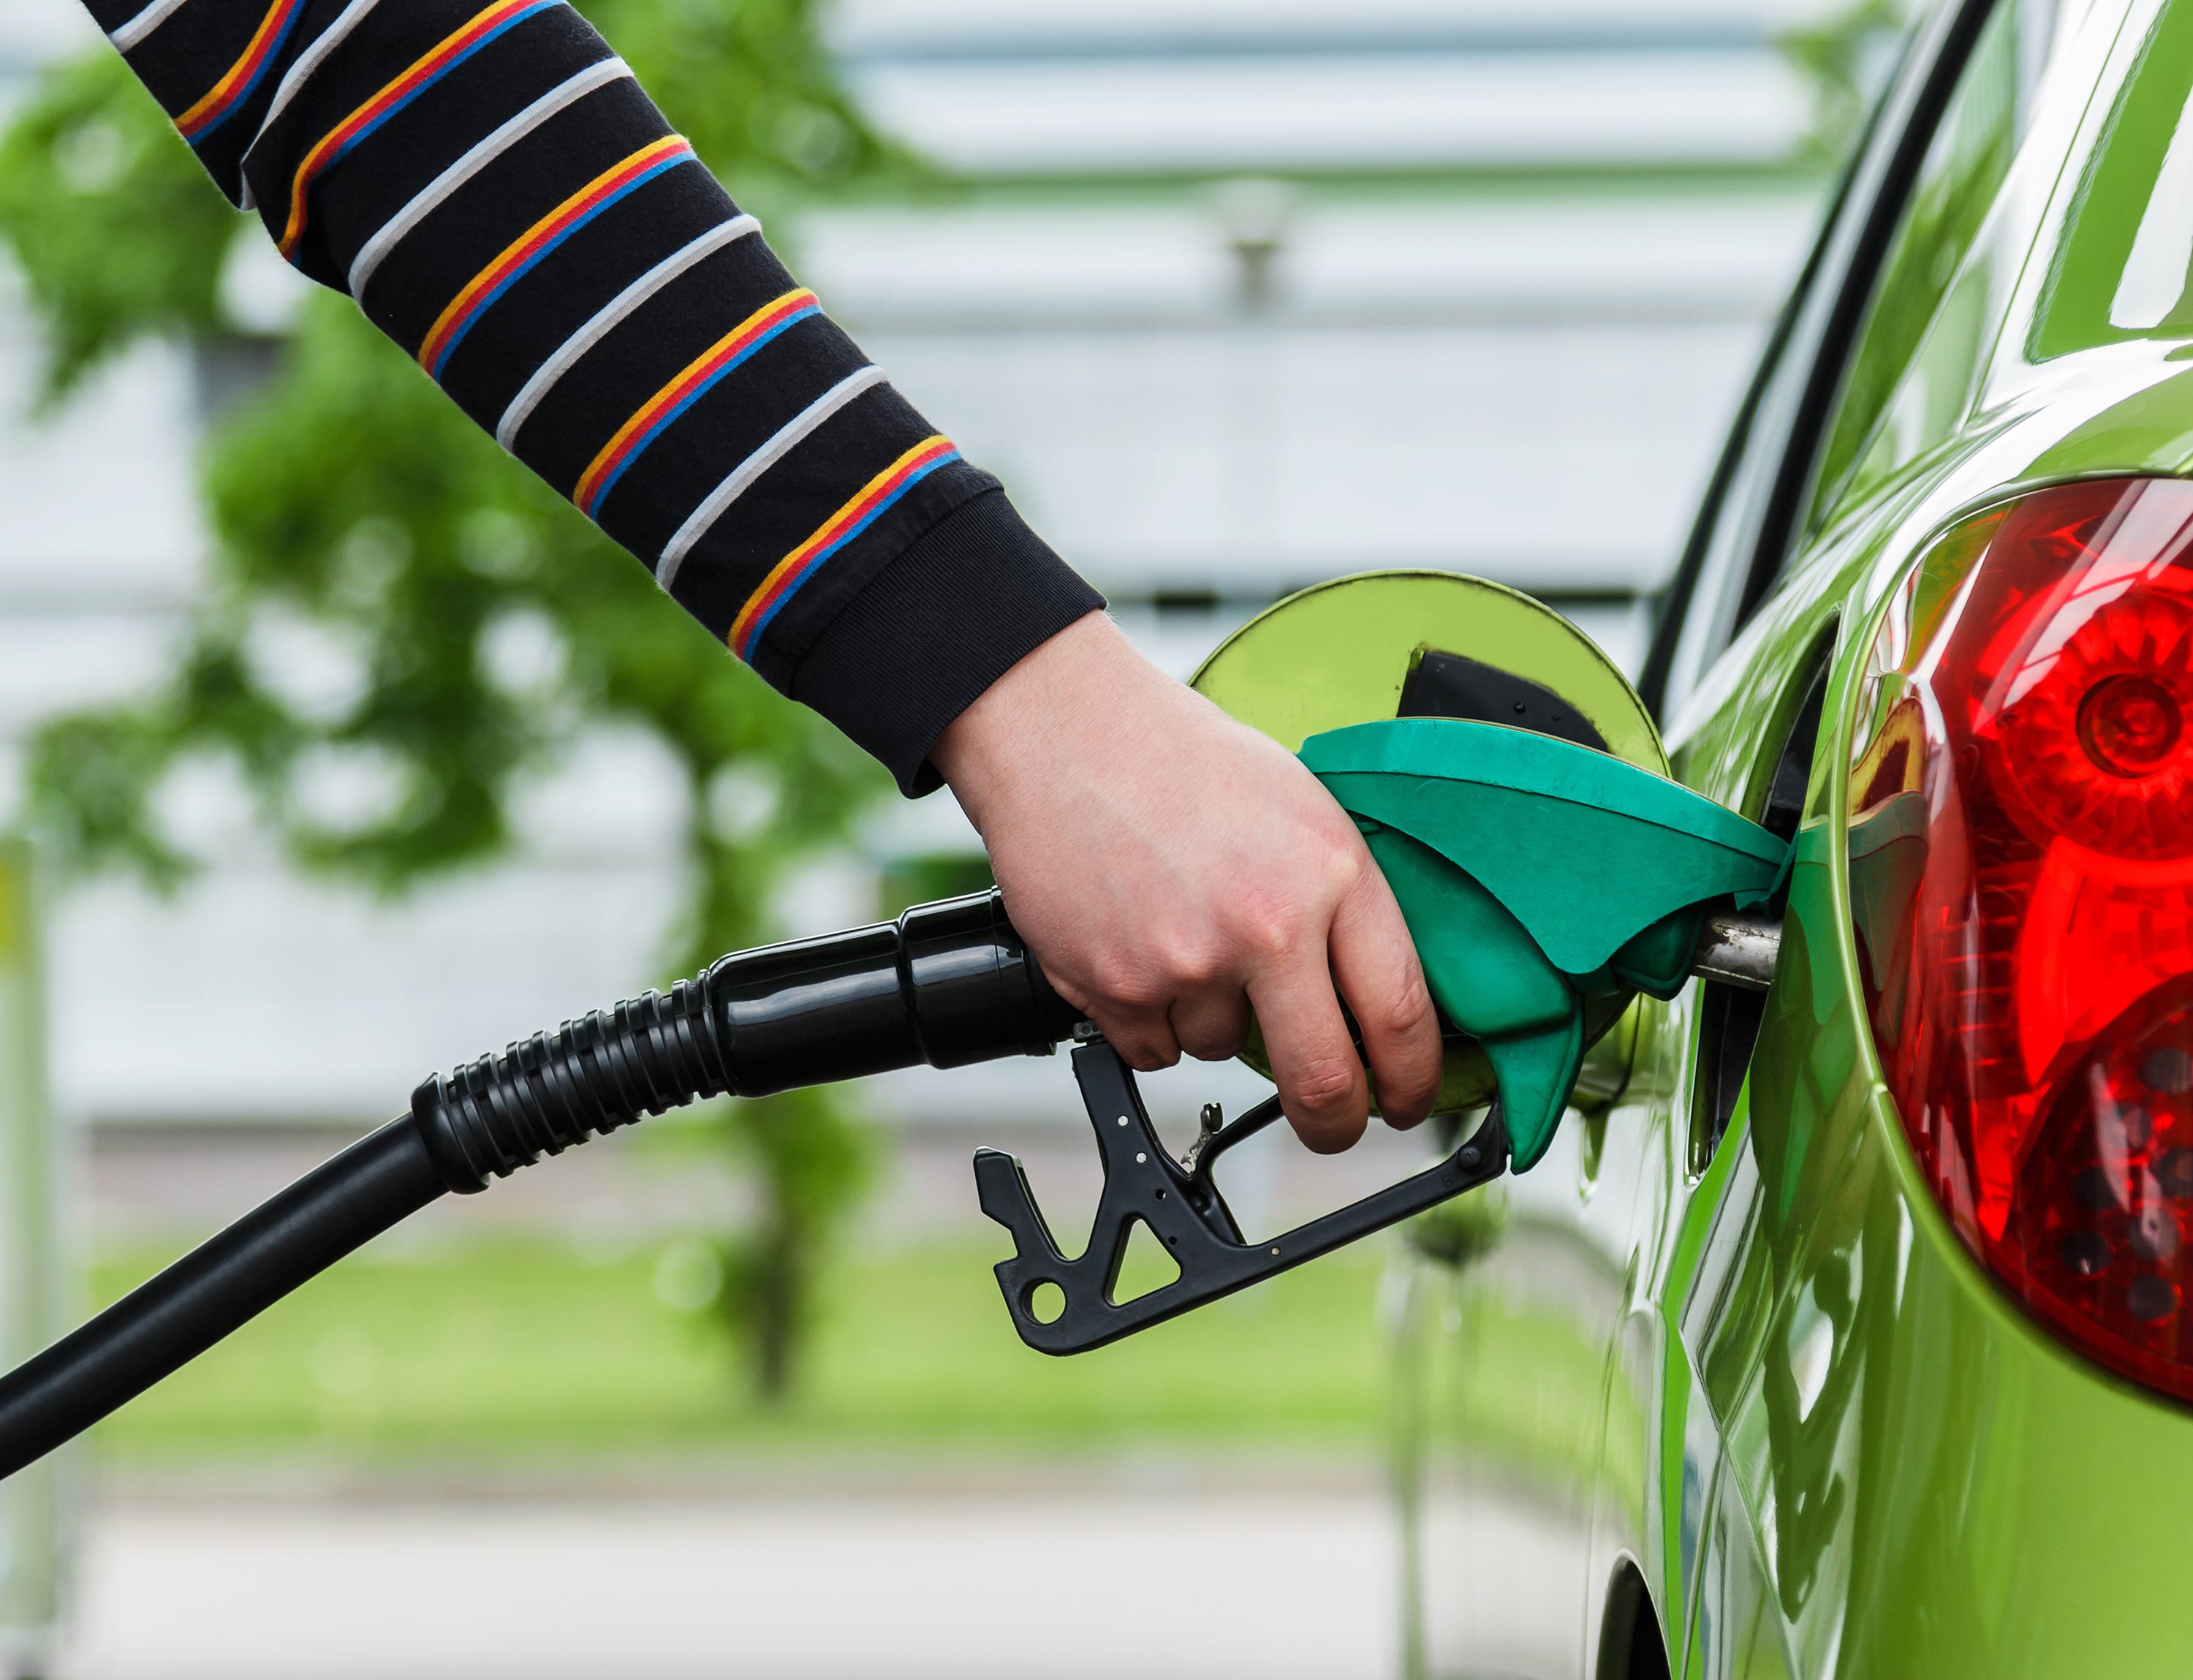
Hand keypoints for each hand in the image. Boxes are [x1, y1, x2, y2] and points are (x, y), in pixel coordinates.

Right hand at [932, 613, 1443, 1151]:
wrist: (1066, 732)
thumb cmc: (1183, 761)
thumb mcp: (1301, 808)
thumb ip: (1340, 902)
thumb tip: (1371, 1003)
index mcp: (1332, 872)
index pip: (1401, 1013)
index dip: (1415, 1080)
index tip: (1408, 1100)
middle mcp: (1268, 926)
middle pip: (1324, 1081)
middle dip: (1334, 1124)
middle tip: (1331, 1124)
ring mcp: (1188, 963)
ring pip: (1223, 1049)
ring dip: (1214, 1019)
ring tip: (1184, 934)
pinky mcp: (1116, 987)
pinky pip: (1153, 1049)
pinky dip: (1150, 1017)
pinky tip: (1140, 946)